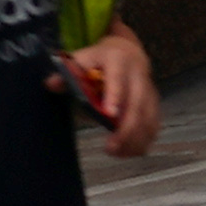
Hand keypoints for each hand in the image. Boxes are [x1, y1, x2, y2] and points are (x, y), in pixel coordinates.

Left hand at [60, 25, 161, 157]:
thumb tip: (50, 84)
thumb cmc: (99, 59)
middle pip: (137, 105)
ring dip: (135, 139)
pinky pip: (153, 126)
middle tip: (110, 147)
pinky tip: (128, 152)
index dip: (115, 96)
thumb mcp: (81, 59)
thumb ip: (67, 73)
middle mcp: (138, 76)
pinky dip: (143, 141)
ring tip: (116, 152)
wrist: (127, 53)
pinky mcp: (154, 105)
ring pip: (148, 119)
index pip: (117, 79)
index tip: (109, 115)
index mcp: (118, 60)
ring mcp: (149, 92)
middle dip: (126, 129)